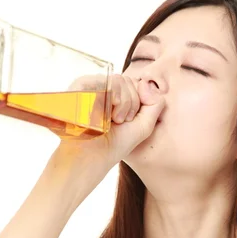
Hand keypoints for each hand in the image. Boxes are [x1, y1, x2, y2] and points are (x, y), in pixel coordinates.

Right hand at [44, 74, 163, 205]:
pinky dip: (113, 97)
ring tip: (113, 121)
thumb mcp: (144, 125)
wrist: (92, 157)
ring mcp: (90, 87)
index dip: (138, 102)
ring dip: (124, 103)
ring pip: (119, 80)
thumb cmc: (114, 145)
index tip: (128, 121)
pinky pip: (105, 80)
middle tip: (120, 122)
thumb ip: (155, 103)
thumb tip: (146, 82)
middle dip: (131, 104)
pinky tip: (107, 115)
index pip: (133, 84)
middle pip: (127, 80)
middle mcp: (101, 89)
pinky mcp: (80, 88)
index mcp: (113, 96)